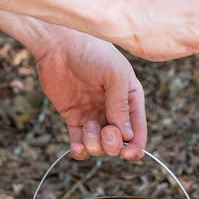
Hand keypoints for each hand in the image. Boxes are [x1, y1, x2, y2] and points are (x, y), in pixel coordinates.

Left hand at [36, 32, 146, 160]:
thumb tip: (127, 135)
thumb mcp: (115, 76)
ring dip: (94, 144)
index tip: (128, 154)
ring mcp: (93, 115)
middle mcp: (114, 111)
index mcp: (131, 101)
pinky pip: (79, 143)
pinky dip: (79, 150)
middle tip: (106, 131)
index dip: (136, 147)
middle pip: (119, 143)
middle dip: (113, 144)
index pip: (138, 131)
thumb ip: (120, 105)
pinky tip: (77, 146)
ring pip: (99, 146)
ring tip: (87, 127)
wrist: (59, 43)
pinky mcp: (73, 118)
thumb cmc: (93, 53)